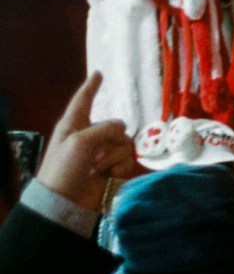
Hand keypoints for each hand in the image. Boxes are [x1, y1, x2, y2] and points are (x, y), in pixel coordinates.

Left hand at [38, 73, 135, 212]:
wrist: (66, 200)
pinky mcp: (112, 168)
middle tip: (95, 157)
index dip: (91, 86)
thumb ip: (105, 128)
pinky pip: (127, 160)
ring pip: (125, 143)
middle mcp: (90, 135)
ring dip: (113, 157)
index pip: (84, 100)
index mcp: (74, 124)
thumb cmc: (65, 167)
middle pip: (116, 125)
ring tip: (97, 169)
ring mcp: (102, 152)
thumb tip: (123, 128)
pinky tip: (107, 176)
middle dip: (111, 139)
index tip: (98, 73)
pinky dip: (119, 168)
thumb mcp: (81, 141)